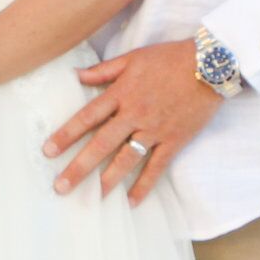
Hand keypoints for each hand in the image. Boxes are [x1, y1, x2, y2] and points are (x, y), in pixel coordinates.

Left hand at [44, 40, 220, 197]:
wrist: (211, 64)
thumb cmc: (170, 58)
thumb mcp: (133, 58)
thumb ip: (104, 70)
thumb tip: (76, 75)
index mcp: (122, 93)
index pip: (87, 117)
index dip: (66, 135)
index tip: (48, 152)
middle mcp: (135, 114)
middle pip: (101, 144)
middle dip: (79, 167)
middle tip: (60, 186)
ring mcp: (155, 130)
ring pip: (126, 159)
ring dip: (107, 180)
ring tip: (91, 198)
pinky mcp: (174, 140)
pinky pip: (156, 167)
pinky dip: (144, 185)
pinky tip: (130, 201)